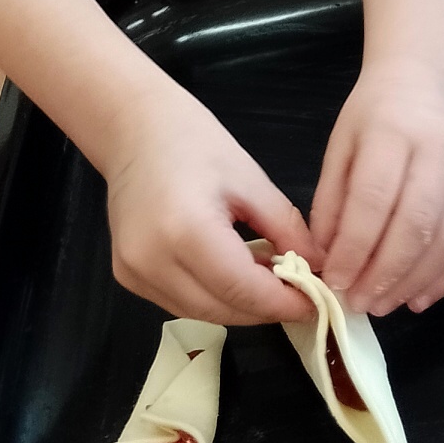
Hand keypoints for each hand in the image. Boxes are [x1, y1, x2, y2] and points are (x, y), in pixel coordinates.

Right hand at [102, 76, 318, 324]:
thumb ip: (285, 229)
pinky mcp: (126, 276)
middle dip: (266, 308)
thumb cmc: (194, 142)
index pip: (244, 290)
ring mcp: (134, 272)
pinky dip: (212, 297)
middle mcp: (153, 261)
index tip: (317, 302)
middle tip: (299, 293)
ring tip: (268, 281)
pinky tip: (232, 275)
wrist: (134, 129)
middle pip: (223, 309)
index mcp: (187, 231)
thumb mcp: (251, 180)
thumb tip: (317, 268)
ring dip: (240, 306)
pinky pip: (179, 303)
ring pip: (201, 313)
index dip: (284, 303)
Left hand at [309, 56, 443, 315]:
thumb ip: (331, 202)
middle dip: (384, 274)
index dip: (354, 247)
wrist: (424, 83)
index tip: (335, 281)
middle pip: (416, 225)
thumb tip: (327, 260)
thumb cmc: (373, 116)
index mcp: (393, 134)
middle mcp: (438, 152)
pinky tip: (419, 297)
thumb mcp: (339, 146)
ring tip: (384, 305)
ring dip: (414, 282)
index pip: (374, 199)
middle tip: (359, 303)